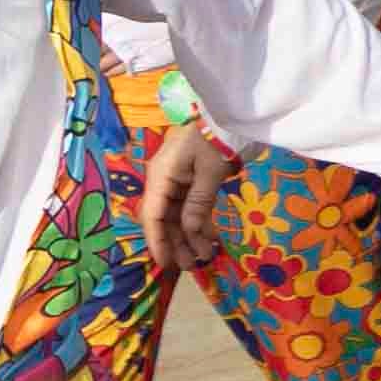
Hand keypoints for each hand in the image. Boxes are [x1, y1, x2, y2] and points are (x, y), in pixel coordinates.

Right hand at [138, 122, 238, 264]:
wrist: (227, 114)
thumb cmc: (216, 138)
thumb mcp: (211, 171)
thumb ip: (199, 202)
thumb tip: (191, 230)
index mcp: (161, 176)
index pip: (152, 215)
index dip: (157, 240)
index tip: (165, 263)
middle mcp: (163, 180)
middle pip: (164, 218)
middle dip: (176, 243)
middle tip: (192, 266)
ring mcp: (176, 180)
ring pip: (177, 215)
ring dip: (189, 236)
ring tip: (204, 257)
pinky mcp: (190, 179)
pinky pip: (189, 206)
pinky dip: (199, 222)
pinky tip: (209, 238)